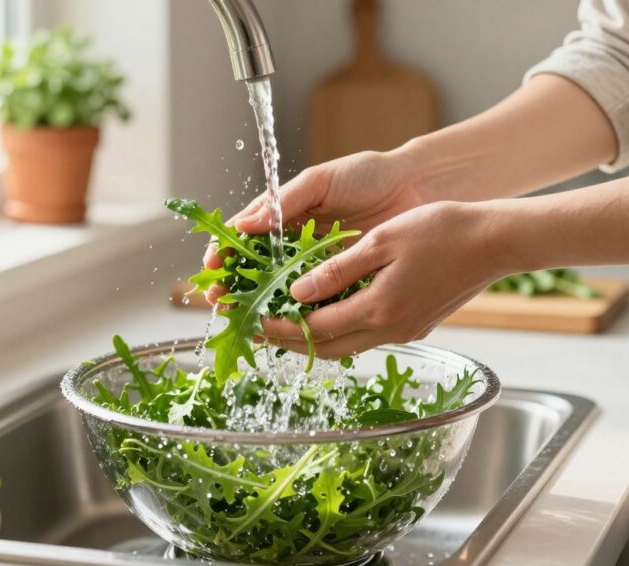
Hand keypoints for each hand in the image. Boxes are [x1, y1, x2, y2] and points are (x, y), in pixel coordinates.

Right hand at [203, 150, 425, 303]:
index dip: (224, 252)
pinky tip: (284, 327)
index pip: (243, 237)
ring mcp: (317, 267)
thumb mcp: (320, 181)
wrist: (416, 188)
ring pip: (281, 293)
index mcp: (284, 216)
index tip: (211, 266)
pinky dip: (299, 317)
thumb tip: (244, 225)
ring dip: (261, 308)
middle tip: (220, 300)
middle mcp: (295, 245)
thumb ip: (284, 202)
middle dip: (234, 287)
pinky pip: (316, 305)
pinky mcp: (341, 285)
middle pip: (255, 271)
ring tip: (245, 319)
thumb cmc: (367, 175)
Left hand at [261, 202, 506, 358]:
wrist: (495, 242)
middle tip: (258, 331)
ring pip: (347, 346)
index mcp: (378, 308)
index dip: (280, 327)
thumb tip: (297, 292)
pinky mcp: (416, 325)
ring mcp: (405, 330)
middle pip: (327, 347)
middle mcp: (390, 328)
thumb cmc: (442, 230)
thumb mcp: (382, 241)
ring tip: (283, 326)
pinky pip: (366, 336)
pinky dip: (338, 331)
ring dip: (313, 339)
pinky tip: (325, 315)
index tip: (254, 321)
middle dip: (289, 342)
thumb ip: (337, 270)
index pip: (314, 329)